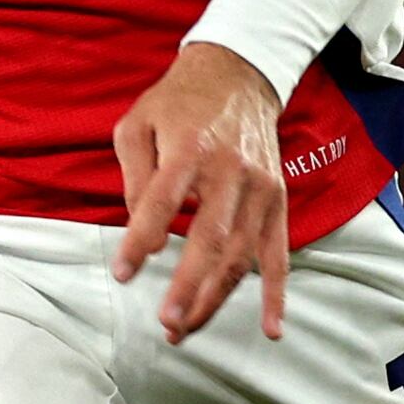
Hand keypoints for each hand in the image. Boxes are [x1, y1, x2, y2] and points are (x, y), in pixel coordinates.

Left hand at [113, 41, 294, 344]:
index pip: (161, 202)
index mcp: (190, 148)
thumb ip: (134, 176)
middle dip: (189, 285)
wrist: (239, 73)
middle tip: (168, 322)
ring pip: (242, 255)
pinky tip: (270, 327)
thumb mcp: (138, 123)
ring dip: (216, 298)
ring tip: (186, 330)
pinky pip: (279, 253)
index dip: (141, 240)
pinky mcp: (278, 199)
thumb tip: (141, 229)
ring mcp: (261, 188)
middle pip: (212, 238)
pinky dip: (276, 293)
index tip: (124, 273)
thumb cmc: (178, 103)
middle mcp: (231, 170)